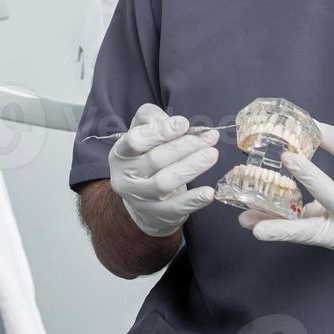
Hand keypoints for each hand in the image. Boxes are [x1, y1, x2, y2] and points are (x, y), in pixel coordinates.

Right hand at [109, 103, 220, 237]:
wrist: (141, 198)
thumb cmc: (146, 156)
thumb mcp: (143, 132)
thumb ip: (153, 119)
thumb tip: (175, 122)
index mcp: (121, 153)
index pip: (136, 141)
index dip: (160, 132)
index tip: (184, 124)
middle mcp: (126, 176)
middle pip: (155, 160)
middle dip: (184, 147)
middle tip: (209, 138)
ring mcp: (140, 198)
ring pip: (165, 183)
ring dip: (191, 167)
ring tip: (212, 155)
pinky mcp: (158, 213)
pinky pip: (176, 207)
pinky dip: (194, 200)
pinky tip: (209, 192)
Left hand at [238, 123, 333, 251]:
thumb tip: (308, 124)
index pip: (331, 195)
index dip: (308, 176)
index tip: (287, 157)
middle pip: (310, 232)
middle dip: (281, 230)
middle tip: (255, 229)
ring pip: (302, 231)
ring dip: (274, 225)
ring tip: (246, 220)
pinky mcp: (327, 235)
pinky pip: (303, 226)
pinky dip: (283, 220)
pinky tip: (258, 215)